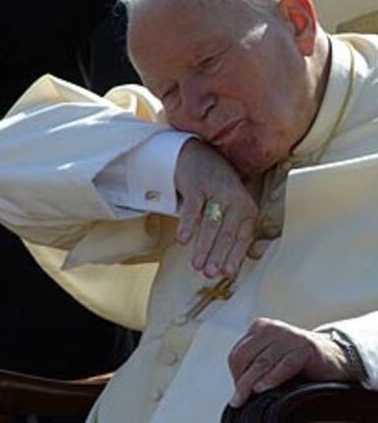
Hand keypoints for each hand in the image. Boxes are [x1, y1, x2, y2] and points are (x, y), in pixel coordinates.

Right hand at [174, 139, 257, 278]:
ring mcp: (217, 191)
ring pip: (212, 224)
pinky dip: (188, 225)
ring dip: (204, 246)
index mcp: (247, 209)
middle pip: (227, 233)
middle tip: (209, 274)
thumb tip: (227, 267)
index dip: (234, 256)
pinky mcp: (198, 184)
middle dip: (218, 256)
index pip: (242, 237)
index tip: (226, 274)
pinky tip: (183, 241)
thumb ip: (230, 231)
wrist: (199, 155)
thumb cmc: (216, 189)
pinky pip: (193, 208)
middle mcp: (236, 199)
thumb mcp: (230, 207)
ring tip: (196, 265)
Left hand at [228, 318, 351, 407]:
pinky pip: (285, 364)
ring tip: (244, 397)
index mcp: (260, 328)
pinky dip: (273, 377)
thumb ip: (256, 364)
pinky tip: (263, 388)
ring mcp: (289, 336)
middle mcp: (272, 328)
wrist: (335, 355)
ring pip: (263, 361)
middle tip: (238, 400)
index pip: (238, 352)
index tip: (238, 393)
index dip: (236, 374)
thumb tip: (239, 388)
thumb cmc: (299, 360)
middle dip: (241, 380)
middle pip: (247, 356)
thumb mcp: (273, 357)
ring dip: (251, 382)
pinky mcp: (306, 348)